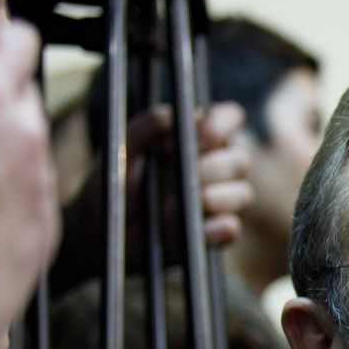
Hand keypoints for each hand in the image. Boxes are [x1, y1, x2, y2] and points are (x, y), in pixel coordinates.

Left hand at [120, 101, 251, 246]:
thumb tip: (170, 114)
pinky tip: (194, 227)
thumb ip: (144, 127)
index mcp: (198, 140)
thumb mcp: (122, 150)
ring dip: (219, 197)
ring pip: (243, 194)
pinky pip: (230, 228)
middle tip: (189, 172)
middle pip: (242, 160)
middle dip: (216, 166)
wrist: (104, 231)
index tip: (206, 132)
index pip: (229, 119)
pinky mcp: (214, 234)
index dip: (225, 122)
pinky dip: (215, 228)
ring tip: (187, 202)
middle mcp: (215, 168)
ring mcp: (218, 203)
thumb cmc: (115, 184)